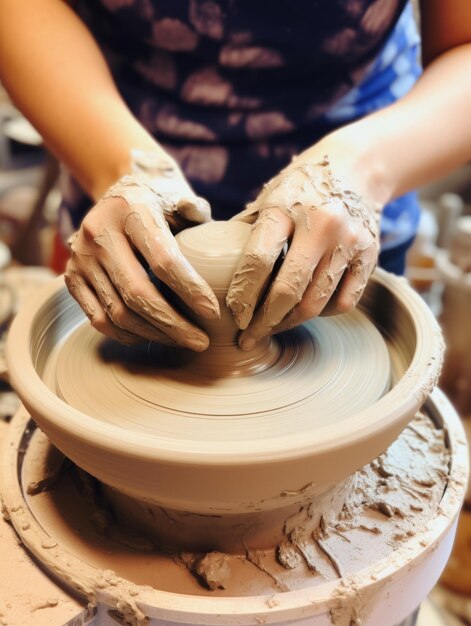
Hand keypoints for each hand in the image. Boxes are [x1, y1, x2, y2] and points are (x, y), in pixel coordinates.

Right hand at [65, 151, 218, 348]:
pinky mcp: (71, 278)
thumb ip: (194, 210)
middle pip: (137, 293)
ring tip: (182, 340)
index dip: (189, 290)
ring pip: (118, 313)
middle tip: (201, 342)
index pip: (163, 260)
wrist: (114, 197)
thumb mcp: (176, 196)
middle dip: (174, 325)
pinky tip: (153, 335)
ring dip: (154, 334)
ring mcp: (80, 258)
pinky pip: (99, 319)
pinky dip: (129, 334)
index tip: (213, 313)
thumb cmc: (156, 203)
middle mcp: (99, 233)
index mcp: (131, 210)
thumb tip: (203, 219)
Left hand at [226, 154, 379, 349]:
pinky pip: (344, 302)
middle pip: (288, 290)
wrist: (356, 167)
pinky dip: (323, 314)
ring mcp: (349, 242)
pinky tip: (307, 310)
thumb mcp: (268, 198)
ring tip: (274, 327)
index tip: (234, 316)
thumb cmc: (300, 187)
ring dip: (290, 322)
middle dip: (264, 322)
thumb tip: (209, 267)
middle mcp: (321, 224)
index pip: (258, 261)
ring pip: (316, 303)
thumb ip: (244, 231)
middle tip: (249, 337)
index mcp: (285, 208)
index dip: (242, 296)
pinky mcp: (369, 256)